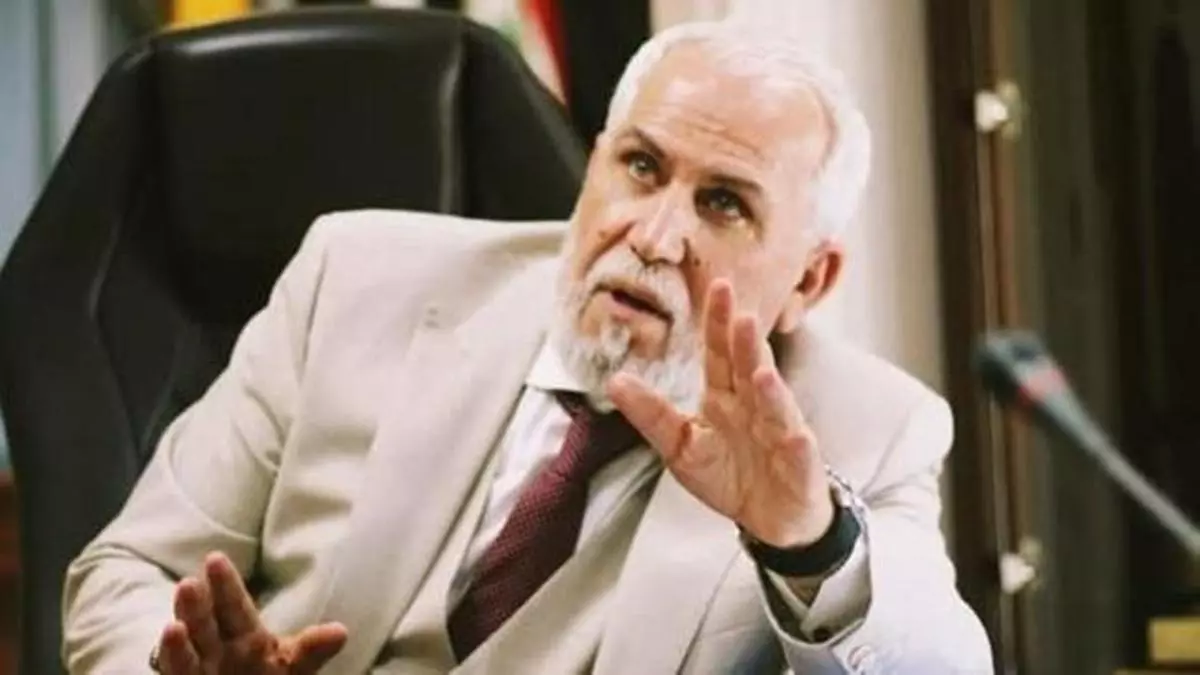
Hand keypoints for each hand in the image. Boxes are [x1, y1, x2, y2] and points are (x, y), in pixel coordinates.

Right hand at [154, 552, 346, 674]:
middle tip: (189, 584)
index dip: (225, 584)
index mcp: (245, 636)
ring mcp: (200, 673)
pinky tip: (171, 648)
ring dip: (178, 644)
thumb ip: (310, 649)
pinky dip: (175, 665)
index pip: (233, 605)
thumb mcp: (293, 664)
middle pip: (204, 625)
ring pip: (185, 657)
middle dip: (196, 607)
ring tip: (174, 627)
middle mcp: (217, 651)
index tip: (215, 558)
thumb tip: (341, 632)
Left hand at [608, 279, 833, 547]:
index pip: (721, 354)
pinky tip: (795, 436)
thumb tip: (614, 381)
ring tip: (761, 373)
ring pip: (777, 407)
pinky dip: (797, 445)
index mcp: (725, 398)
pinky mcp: (800, 467)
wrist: (770, 519)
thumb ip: (651, 414)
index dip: (719, 323)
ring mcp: (781, 434)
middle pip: (751, 369)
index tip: (720, 286)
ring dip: (771, 390)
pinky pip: (798, 454)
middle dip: (747, 344)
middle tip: (743, 315)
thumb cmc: (729, 475)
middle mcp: (756, 407)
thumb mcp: (679, 446)